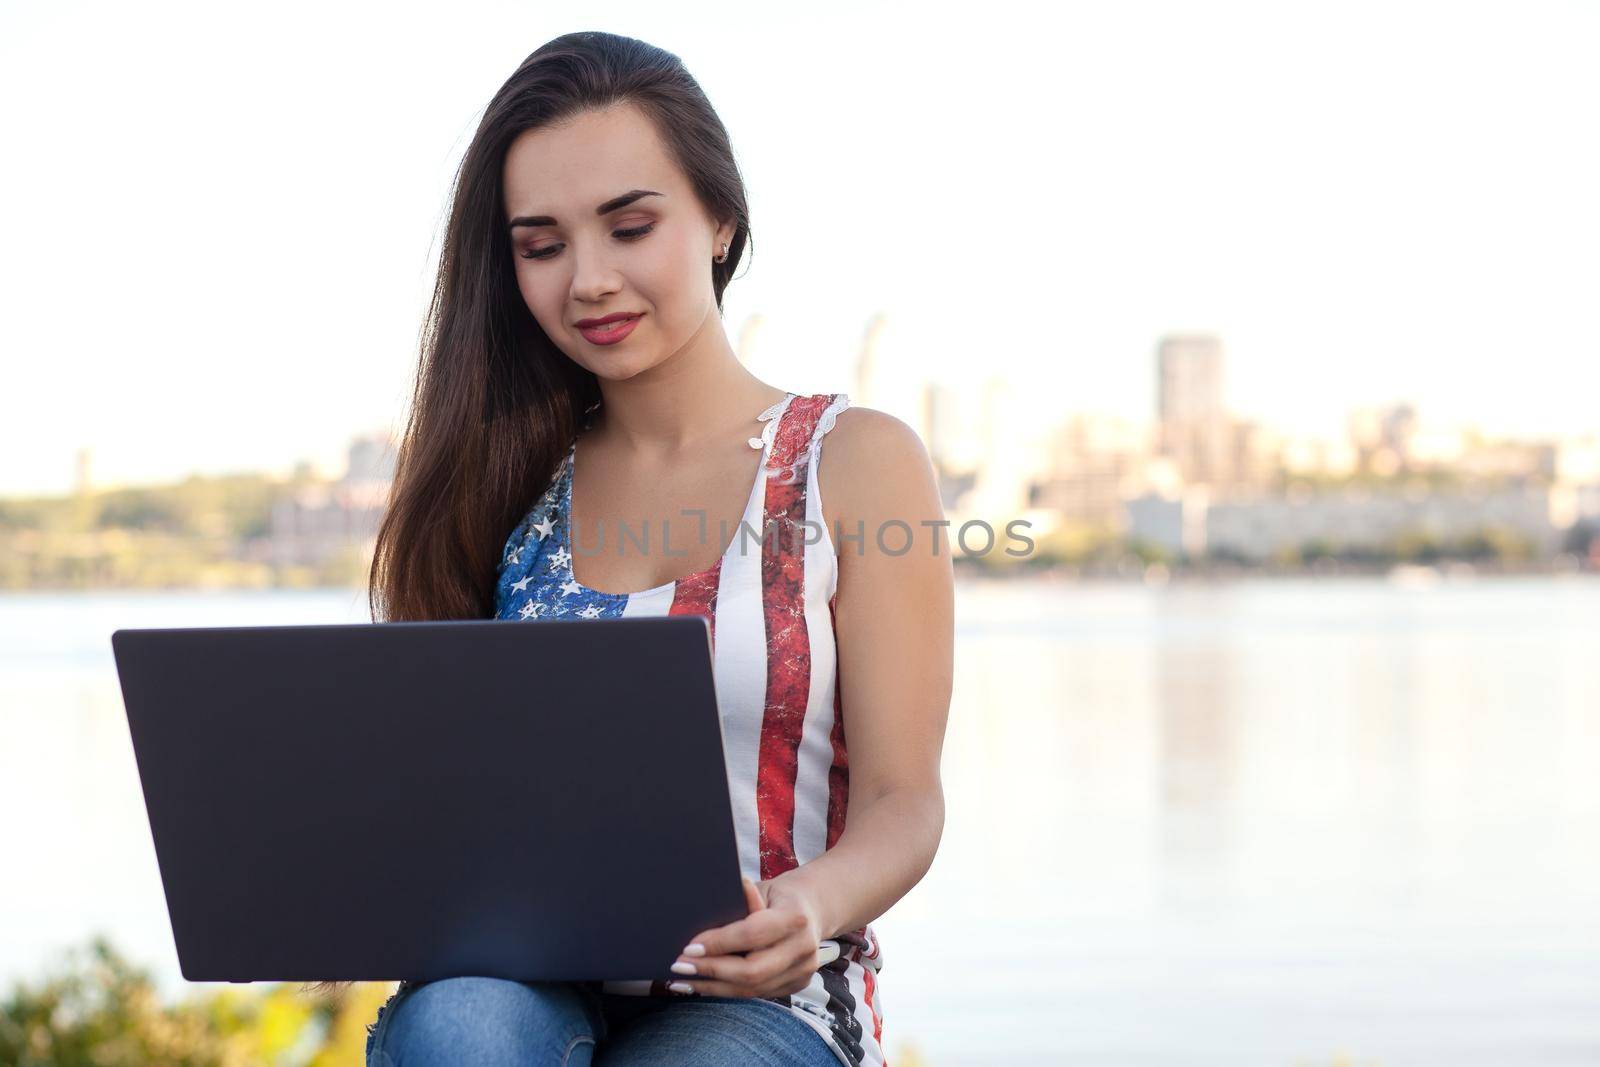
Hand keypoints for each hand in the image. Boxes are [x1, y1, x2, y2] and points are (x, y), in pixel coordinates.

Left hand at [667, 874, 826, 997]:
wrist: (811, 910)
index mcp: (795, 917)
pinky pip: (757, 993)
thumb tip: (702, 911)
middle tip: (679, 966)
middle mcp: (804, 947)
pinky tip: (703, 986)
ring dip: (713, 987)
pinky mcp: (797, 985)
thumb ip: (739, 901)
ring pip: (752, 988)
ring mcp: (803, 970)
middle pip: (752, 971)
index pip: (751, 934)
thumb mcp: (761, 888)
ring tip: (682, 982)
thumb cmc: (777, 896)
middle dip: (711, 970)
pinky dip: (727, 991)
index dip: (718, 943)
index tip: (688, 947)